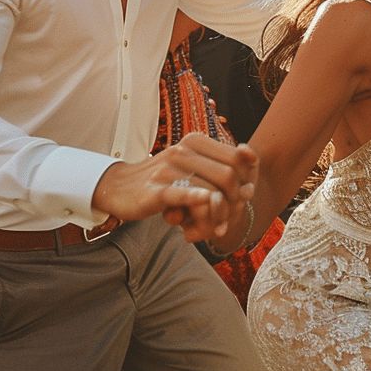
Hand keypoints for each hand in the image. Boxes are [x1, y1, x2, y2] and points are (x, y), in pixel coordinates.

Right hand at [92, 133, 257, 241]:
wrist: (119, 187)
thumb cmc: (162, 178)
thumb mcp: (191, 166)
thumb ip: (221, 167)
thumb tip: (252, 174)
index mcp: (195, 142)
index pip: (236, 158)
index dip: (246, 179)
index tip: (241, 197)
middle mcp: (183, 151)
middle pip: (227, 176)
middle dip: (235, 201)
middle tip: (230, 219)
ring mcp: (169, 170)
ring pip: (209, 191)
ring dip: (218, 215)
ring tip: (217, 229)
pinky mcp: (156, 190)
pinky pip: (182, 194)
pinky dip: (197, 200)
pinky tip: (207, 208)